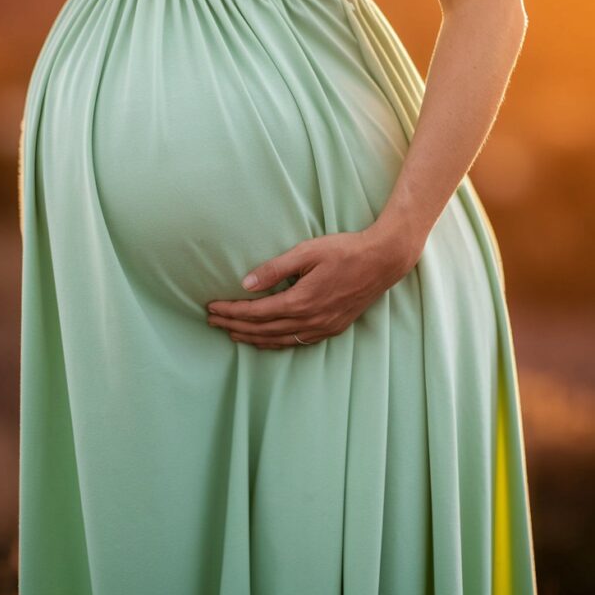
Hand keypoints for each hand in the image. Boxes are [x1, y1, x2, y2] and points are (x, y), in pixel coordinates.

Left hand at [205, 223, 422, 349]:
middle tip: (212, 320)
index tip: (212, 307)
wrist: (383, 261)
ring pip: (277, 340)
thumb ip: (275, 269)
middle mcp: (309, 320)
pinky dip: (274, 343)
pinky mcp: (332, 329)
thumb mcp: (307, 252)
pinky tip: (264, 340)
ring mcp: (322, 328)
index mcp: (300, 301)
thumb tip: (245, 284)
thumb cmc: (345, 251)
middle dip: (234, 325)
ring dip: (251, 338)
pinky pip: (295, 342)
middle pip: (262, 329)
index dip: (231, 311)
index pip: (255, 312)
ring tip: (231, 333)